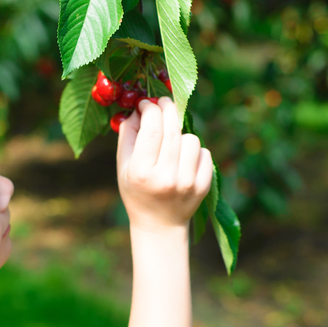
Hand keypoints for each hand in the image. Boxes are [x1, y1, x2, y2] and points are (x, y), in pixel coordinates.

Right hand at [116, 97, 212, 229]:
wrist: (159, 224)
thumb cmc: (136, 191)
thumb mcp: (123, 167)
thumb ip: (128, 136)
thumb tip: (138, 109)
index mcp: (141, 172)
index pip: (151, 129)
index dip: (150, 109)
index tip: (146, 103)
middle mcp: (166, 177)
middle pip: (172, 129)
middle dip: (167, 110)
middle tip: (163, 103)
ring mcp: (187, 182)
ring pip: (191, 139)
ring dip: (181, 136)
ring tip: (171, 146)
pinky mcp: (204, 185)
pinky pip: (204, 153)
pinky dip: (194, 152)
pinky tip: (183, 161)